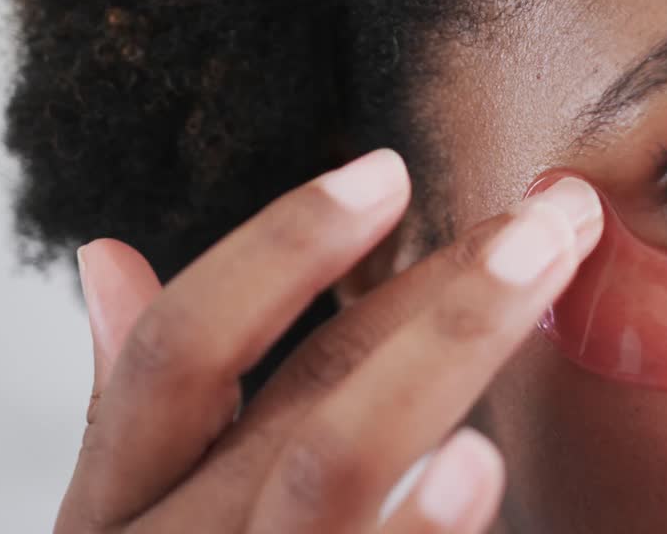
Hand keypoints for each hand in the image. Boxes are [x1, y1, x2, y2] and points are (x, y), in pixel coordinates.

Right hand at [57, 149, 602, 532]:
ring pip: (330, 482)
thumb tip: (111, 258)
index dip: (281, 249)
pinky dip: (418, 533)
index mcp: (120, 509)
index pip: (182, 350)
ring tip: (535, 297)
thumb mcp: (135, 514)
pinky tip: (482, 478)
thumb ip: (141, 404)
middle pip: (303, 408)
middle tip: (555, 218)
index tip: (389, 169)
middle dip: (441, 299)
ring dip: (439, 381)